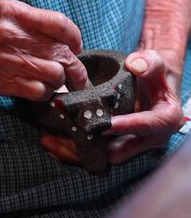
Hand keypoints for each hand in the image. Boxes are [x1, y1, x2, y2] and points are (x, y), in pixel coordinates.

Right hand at [0, 0, 87, 99]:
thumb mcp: (6, 17)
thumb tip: (70, 44)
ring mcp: (8, 60)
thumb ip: (36, 24)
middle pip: (62, 53)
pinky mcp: (5, 82)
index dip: (75, 38)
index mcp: (14, 13)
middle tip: (79, 76)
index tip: (77, 47)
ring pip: (56, 74)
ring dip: (60, 81)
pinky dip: (46, 92)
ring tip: (54, 80)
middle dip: (76, 68)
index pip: (60, 24)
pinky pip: (41, 91)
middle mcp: (11, 35)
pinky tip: (41, 88)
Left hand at [41, 49, 183, 165]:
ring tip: (51, 141)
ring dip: (77, 151)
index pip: (146, 125)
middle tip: (64, 135)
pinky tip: (56, 142)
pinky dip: (77, 149)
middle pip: (119, 150)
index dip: (125, 126)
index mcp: (166, 119)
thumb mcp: (157, 62)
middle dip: (90, 146)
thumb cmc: (154, 72)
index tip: (103, 125)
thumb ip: (150, 62)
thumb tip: (135, 66)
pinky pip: (97, 152)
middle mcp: (151, 138)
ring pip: (104, 156)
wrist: (152, 83)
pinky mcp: (119, 144)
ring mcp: (133, 143)